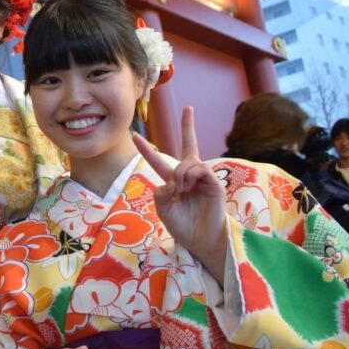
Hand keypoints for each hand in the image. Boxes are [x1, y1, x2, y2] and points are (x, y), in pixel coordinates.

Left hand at [133, 106, 227, 275]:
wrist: (200, 240)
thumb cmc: (182, 226)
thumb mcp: (162, 208)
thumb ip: (160, 191)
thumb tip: (171, 180)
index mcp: (173, 181)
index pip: (159, 161)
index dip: (147, 149)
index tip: (134, 136)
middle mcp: (188, 176)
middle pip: (188, 145)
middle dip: (188, 126)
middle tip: (188, 108)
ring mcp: (202, 178)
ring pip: (187, 162)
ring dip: (179, 174)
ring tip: (179, 190)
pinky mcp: (214, 182)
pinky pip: (199, 168)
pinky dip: (189, 176)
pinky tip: (188, 187)